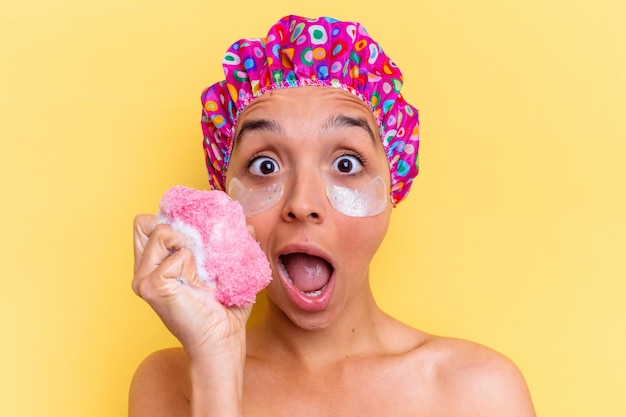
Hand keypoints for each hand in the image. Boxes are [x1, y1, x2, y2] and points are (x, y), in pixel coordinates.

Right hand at [131, 214, 251, 358]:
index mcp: (154, 265)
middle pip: (145, 223)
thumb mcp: (223, 268)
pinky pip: (178, 255)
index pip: (146, 224)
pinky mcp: (152, 285)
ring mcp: (144, 279)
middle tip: (197, 252)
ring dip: (189, 245)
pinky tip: (198, 285)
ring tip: (199, 271)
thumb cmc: (224, 309)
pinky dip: (194, 264)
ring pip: (161, 232)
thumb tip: (247, 224)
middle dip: (175, 228)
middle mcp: (143, 270)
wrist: (223, 338)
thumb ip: (230, 243)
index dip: (169, 220)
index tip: (194, 233)